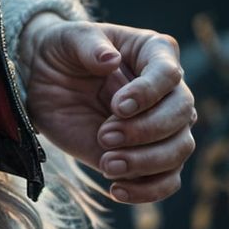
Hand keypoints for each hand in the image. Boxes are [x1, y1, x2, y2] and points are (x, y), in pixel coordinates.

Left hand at [20, 15, 194, 203]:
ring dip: (146, 162)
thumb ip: (88, 44)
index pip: (169, 73)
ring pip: (180, 149)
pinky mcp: (148, 155)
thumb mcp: (68, 38)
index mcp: (154, 52)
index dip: (147, 93)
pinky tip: (117, 190)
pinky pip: (167, 180)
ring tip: (107, 164)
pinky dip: (147, 190)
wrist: (45, 81)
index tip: (116, 106)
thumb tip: (111, 58)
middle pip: (182, 114)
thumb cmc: (64, 50)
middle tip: (105, 136)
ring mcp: (161, 125)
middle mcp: (167, 90)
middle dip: (145, 130)